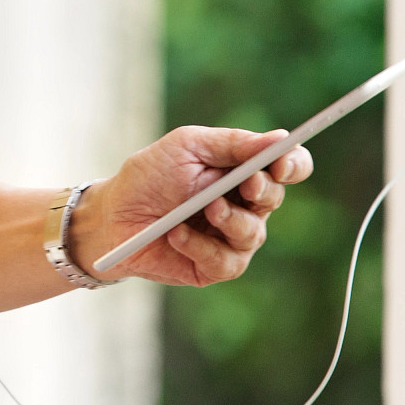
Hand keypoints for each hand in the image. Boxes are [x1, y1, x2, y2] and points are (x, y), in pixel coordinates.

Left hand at [69, 127, 313, 287]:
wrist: (112, 216)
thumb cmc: (148, 177)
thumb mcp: (186, 147)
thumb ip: (232, 143)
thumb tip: (281, 138)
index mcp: (242, 170)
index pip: (287, 166)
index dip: (293, 163)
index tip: (281, 162)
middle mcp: (244, 205)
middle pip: (275, 197)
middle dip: (260, 190)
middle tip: (243, 184)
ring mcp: (232, 238)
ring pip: (253, 233)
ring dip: (230, 219)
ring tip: (205, 209)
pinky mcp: (216, 267)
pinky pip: (227, 261)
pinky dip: (200, 246)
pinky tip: (176, 234)